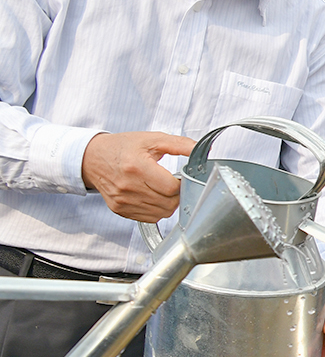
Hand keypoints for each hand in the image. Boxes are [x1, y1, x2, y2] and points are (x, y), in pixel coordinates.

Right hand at [80, 130, 194, 221]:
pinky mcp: (120, 210)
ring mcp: (123, 201)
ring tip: (161, 188)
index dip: (182, 183)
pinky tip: (152, 196)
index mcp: (137, 167)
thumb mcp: (152, 139)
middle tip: (172, 182)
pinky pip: (149, 217)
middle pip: (169, 203)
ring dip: (168, 203)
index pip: (172, 188)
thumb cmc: (122, 147)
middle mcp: (128, 187)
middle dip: (177, 194)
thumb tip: (200, 150)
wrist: (92, 158)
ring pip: (162, 213)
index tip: (181, 177)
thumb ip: (179, 144)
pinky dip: (156, 209)